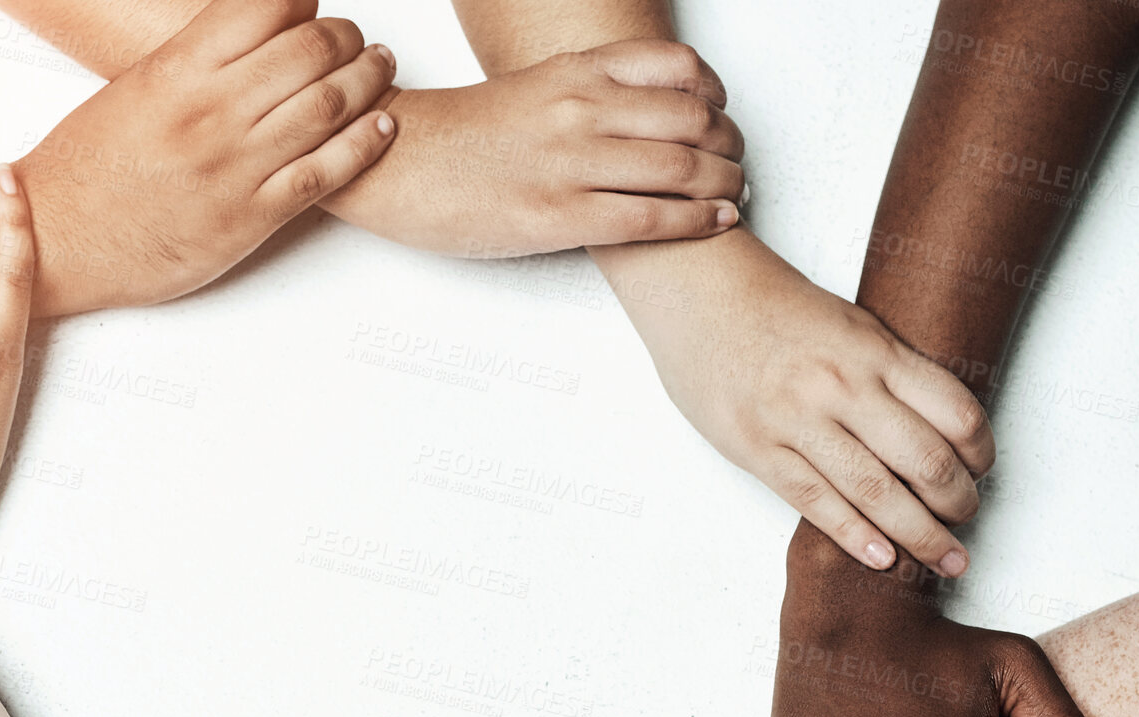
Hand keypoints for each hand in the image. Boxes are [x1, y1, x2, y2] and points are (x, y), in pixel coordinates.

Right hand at [17, 0, 398, 313]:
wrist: (60, 241)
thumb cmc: (86, 170)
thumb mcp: (132, 90)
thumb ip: (192, 63)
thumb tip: (239, 39)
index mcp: (178, 69)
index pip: (264, 6)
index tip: (311, 4)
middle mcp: (213, 111)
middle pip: (310, 49)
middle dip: (345, 35)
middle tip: (356, 38)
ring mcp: (237, 165)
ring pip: (329, 105)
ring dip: (368, 78)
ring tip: (380, 66)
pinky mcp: (253, 217)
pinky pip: (327, 172)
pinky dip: (367, 143)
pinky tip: (385, 125)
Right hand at [323, 40, 745, 254]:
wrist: (400, 164)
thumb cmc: (464, 137)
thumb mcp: (535, 89)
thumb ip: (589, 94)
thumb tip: (642, 112)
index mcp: (577, 73)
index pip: (680, 70)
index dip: (719, 97)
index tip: (724, 119)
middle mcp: (581, 110)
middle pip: (694, 122)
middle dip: (732, 148)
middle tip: (739, 165)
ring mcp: (571, 164)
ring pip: (682, 169)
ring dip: (725, 186)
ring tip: (735, 197)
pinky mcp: (558, 217)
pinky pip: (650, 219)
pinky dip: (697, 222)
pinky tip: (716, 223)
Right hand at [633, 233, 991, 574]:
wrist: (698, 292)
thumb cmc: (774, 309)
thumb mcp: (851, 325)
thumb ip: (890, 373)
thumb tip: (934, 430)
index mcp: (876, 351)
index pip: (956, 414)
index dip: (982, 455)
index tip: (982, 473)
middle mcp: (843, 386)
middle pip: (925, 461)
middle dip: (958, 505)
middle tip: (967, 524)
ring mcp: (797, 419)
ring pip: (875, 491)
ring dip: (919, 534)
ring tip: (943, 558)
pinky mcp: (756, 447)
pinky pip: (815, 501)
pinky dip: (854, 535)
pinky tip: (881, 558)